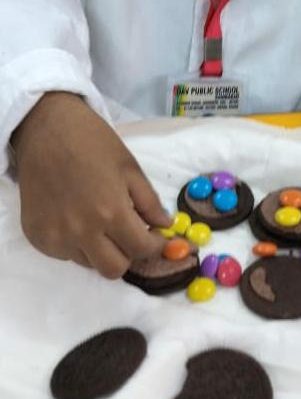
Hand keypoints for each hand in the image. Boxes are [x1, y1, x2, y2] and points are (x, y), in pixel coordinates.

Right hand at [12, 92, 171, 277]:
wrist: (46, 129)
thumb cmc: (93, 142)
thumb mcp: (129, 167)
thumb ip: (149, 202)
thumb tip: (165, 226)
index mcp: (110, 212)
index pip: (141, 250)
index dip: (155, 246)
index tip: (157, 238)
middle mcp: (82, 232)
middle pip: (114, 269)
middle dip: (128, 255)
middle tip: (129, 234)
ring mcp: (56, 238)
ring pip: (89, 263)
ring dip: (101, 249)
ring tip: (99, 220)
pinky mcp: (38, 237)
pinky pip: (65, 254)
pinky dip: (76, 243)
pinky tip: (76, 216)